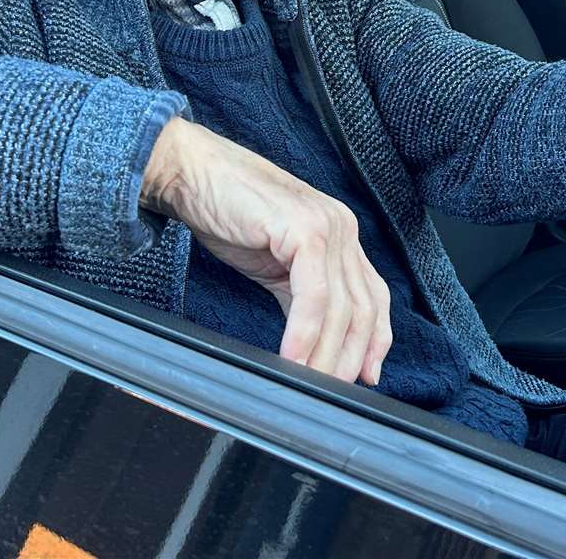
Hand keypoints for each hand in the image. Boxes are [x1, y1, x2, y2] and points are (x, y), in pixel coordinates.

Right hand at [142, 117, 392, 383]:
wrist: (192, 172)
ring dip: (326, 353)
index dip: (374, 341)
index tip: (365, 377)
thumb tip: (314, 343)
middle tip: (330, 394)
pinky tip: (292, 357)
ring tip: (310, 385)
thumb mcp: (274, 261)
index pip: (374, 296)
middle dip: (349, 358)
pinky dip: (304, 332)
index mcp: (340, 235)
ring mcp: (328, 226)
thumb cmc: (227, 212)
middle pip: (362, 307)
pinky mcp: (304, 229)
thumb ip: (300, 295)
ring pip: (341, 306)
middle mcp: (342, 228)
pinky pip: (313, 294)